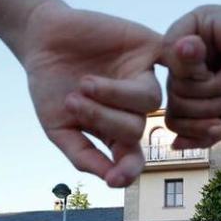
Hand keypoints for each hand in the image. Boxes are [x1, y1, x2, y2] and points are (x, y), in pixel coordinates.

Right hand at [20, 1, 162, 187]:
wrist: (43, 38)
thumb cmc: (50, 86)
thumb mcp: (58, 127)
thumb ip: (83, 155)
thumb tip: (113, 181)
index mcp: (115, 131)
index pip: (131, 158)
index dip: (127, 170)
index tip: (114, 179)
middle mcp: (134, 108)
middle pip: (135, 128)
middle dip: (102, 118)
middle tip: (71, 100)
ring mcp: (144, 79)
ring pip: (149, 100)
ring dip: (114, 95)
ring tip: (85, 83)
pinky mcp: (151, 49)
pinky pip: (176, 60)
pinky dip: (178, 61)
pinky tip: (150, 64)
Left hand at [160, 5, 220, 149]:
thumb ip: (204, 133)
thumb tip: (174, 145)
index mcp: (189, 82)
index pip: (174, 117)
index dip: (196, 129)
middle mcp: (182, 61)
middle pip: (174, 103)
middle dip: (211, 107)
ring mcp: (184, 40)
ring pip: (176, 87)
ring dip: (216, 90)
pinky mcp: (192, 23)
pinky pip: (180, 62)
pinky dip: (211, 74)